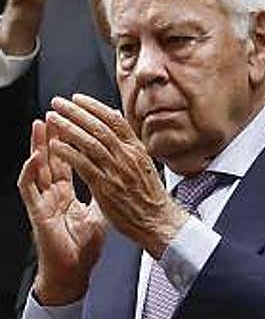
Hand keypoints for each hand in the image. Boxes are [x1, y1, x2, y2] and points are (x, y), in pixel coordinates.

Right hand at [18, 118, 106, 305]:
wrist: (73, 270)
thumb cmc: (83, 245)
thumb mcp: (99, 211)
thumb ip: (102, 190)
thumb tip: (117, 174)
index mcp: (68, 191)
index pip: (70, 159)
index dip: (73, 140)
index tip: (80, 121)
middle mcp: (54, 192)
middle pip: (52, 157)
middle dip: (54, 134)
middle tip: (58, 111)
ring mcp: (44, 201)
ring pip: (37, 167)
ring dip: (38, 145)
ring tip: (41, 125)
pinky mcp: (37, 212)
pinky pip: (29, 189)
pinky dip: (30, 172)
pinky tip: (34, 158)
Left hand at [45, 95, 186, 258]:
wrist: (157, 220)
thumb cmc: (149, 195)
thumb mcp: (144, 163)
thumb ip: (128, 144)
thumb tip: (116, 123)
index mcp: (137, 149)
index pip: (114, 120)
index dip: (93, 106)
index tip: (77, 98)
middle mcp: (127, 156)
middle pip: (98, 126)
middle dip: (76, 112)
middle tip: (58, 102)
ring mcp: (116, 171)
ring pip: (89, 142)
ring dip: (68, 128)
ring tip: (53, 118)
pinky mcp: (105, 186)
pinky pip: (83, 165)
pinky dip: (68, 153)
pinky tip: (55, 145)